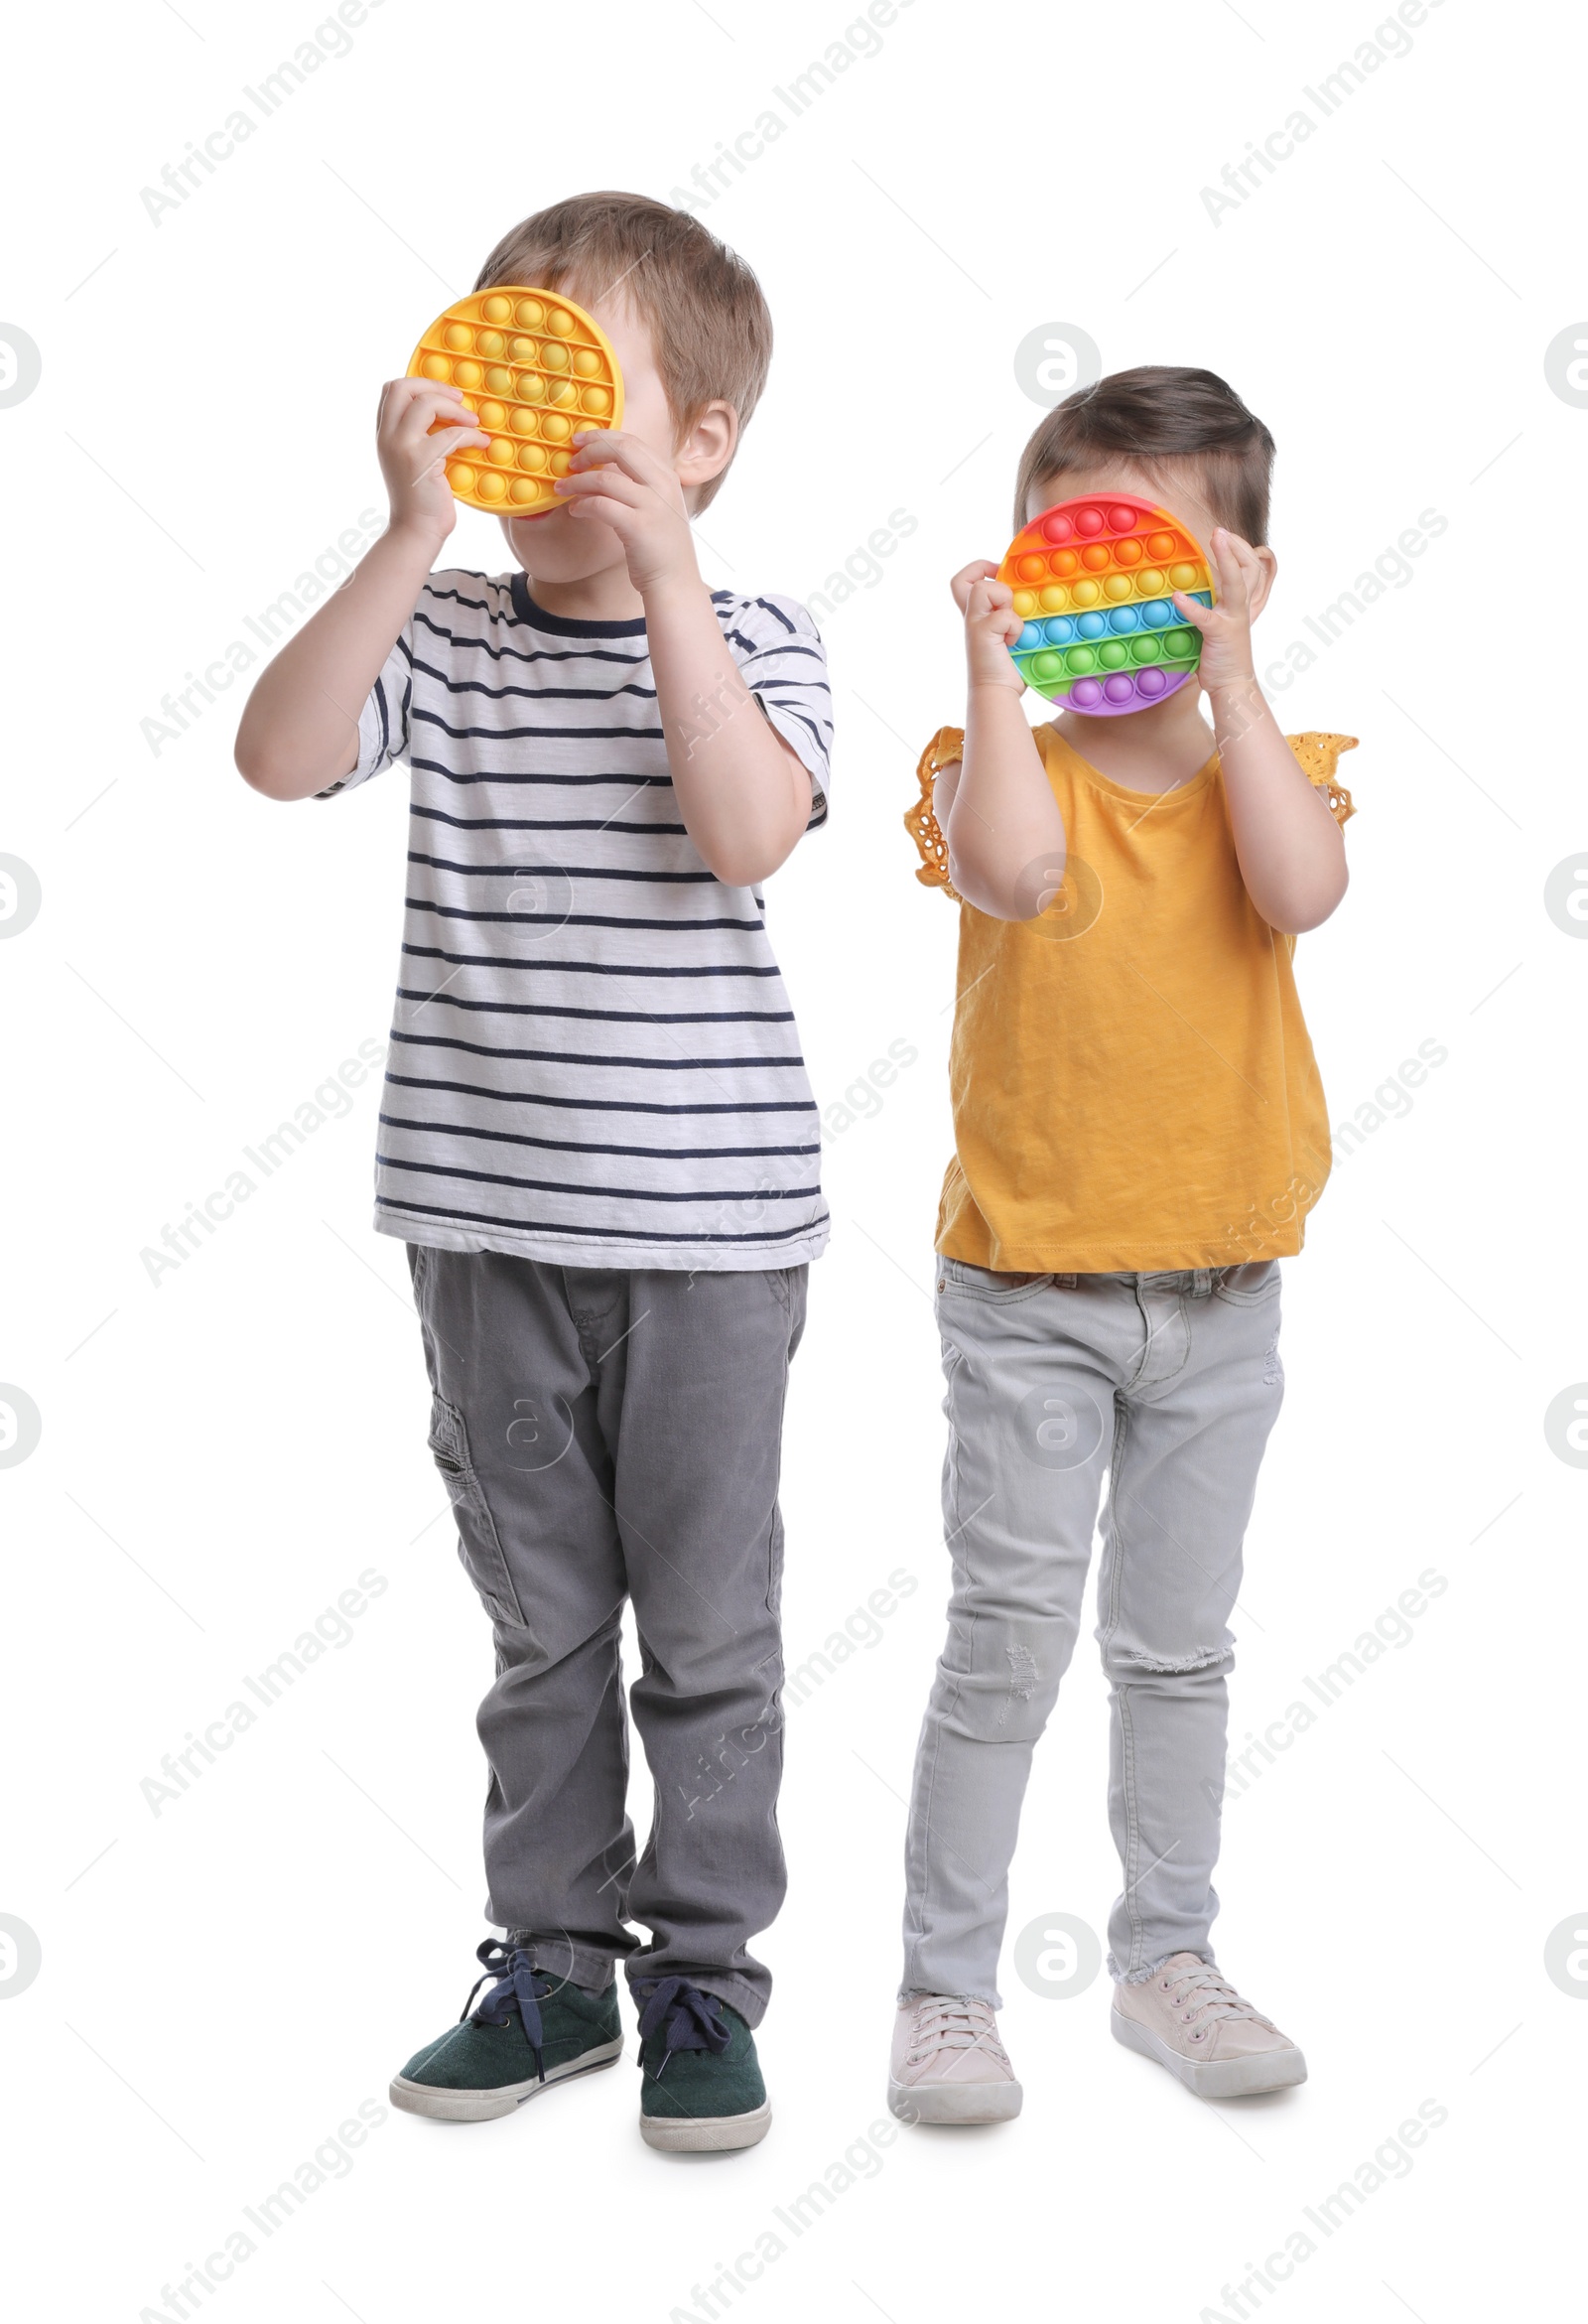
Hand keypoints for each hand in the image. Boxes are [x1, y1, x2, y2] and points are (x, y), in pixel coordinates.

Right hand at [375, 377, 487, 546]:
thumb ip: (419, 438)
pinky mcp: (420, 461)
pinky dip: (471, 436)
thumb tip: (447, 418)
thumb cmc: (421, 501)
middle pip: (403, 387)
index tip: (444, 396)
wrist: (416, 532)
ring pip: (426, 403)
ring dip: (456, 409)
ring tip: (474, 422)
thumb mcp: (412, 462)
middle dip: (435, 385)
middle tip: (459, 399)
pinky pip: (451, 434)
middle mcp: (388, 436)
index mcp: (385, 434)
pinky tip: (483, 444)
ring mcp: (401, 447)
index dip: (420, 383)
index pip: (392, 390)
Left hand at [554, 429, 699, 595]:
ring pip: (604, 478)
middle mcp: (662, 486)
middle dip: (589, 449)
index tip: (581, 441)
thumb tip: (601, 467)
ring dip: (576, 482)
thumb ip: (640, 485)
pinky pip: (601, 505)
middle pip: (620, 449)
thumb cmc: (660, 548)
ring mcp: (653, 505)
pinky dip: (582, 505)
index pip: (632, 441)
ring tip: (562, 488)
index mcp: (667, 476)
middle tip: (570, 461)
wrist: (676, 583)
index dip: (602, 437)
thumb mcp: (658, 507)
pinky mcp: (639, 527)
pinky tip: (575, 510)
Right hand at [951, 560, 1024, 692]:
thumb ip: (1014, 613)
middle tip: (1003, 594)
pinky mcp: (982, 634)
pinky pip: (1004, 616)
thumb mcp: (1012, 633)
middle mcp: (971, 618)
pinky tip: (1014, 642)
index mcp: (977, 615)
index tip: (998, 574)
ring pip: (982, 588)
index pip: (963, 581)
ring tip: (1011, 623)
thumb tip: (1029, 595)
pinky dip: (1016, 627)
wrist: (999, 693)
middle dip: (984, 577)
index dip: (980, 568)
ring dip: (1004, 600)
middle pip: (960, 581)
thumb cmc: (1009, 667)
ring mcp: (974, 625)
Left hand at [1174, 526, 1261, 693]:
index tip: (1222, 534)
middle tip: (1219, 531)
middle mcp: (1241, 607)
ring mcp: (1233, 619)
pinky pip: (1206, 616)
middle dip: (1236, 546)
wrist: (1232, 685)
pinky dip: (1191, 606)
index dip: (1238, 549)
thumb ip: (1211, 607)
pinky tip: (1178, 597)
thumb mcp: (1219, 626)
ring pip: (1237, 583)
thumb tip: (1186, 593)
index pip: (1248, 568)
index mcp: (1240, 604)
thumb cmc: (1222, 656)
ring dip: (1227, 559)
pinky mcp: (1220, 635)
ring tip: (1217, 538)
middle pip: (1249, 567)